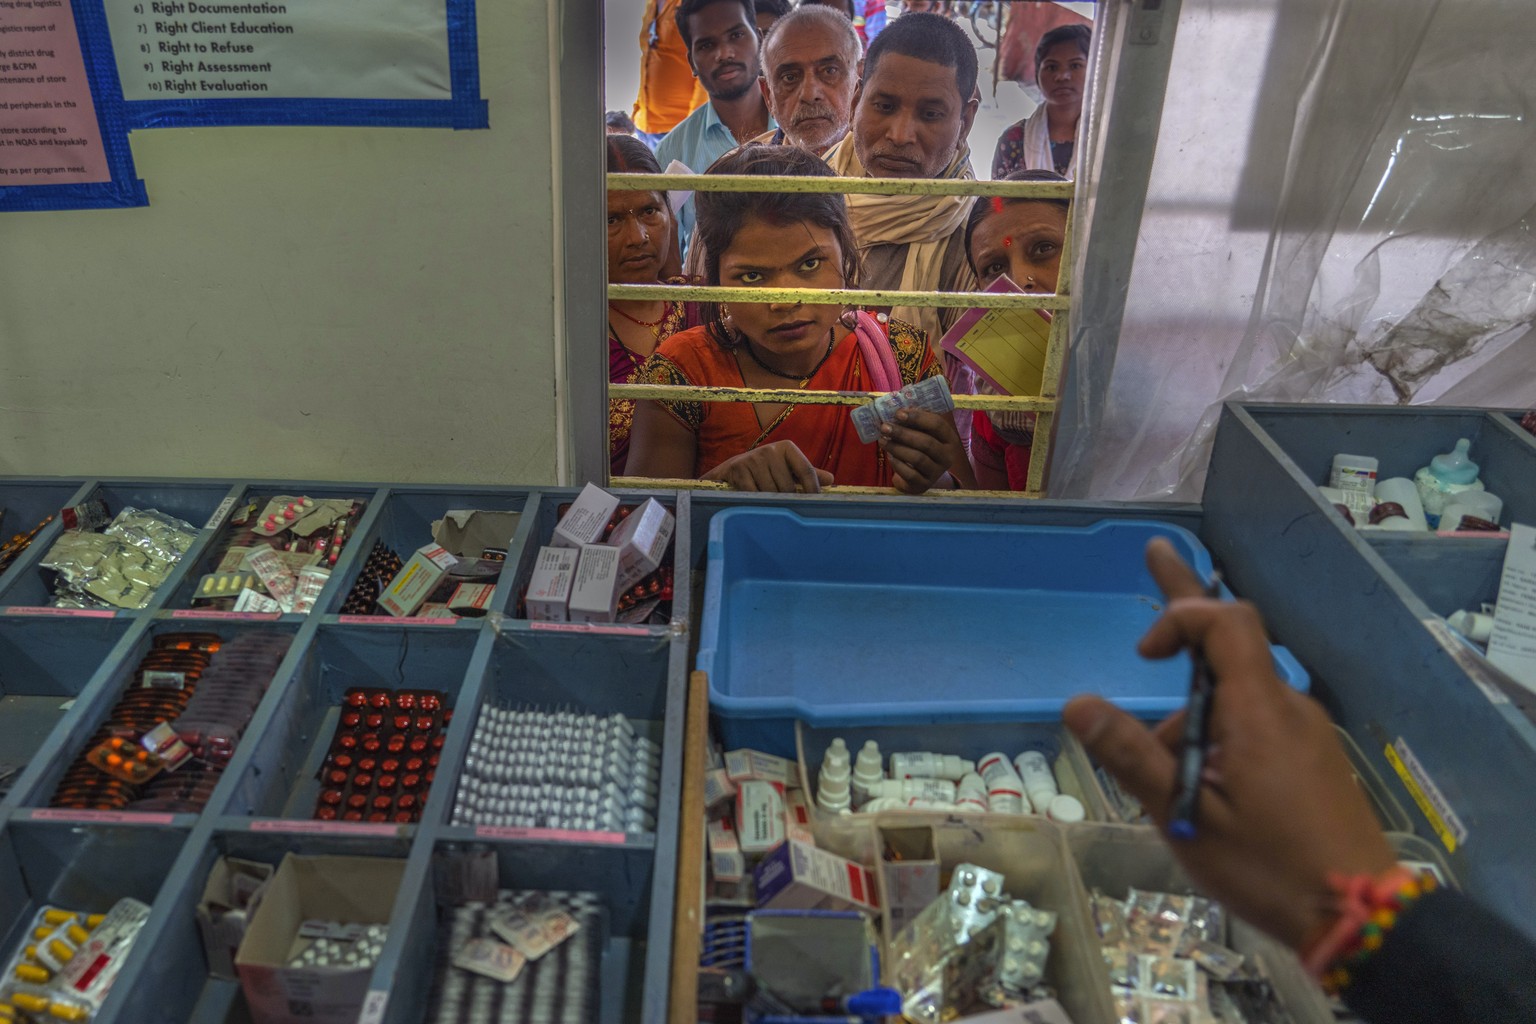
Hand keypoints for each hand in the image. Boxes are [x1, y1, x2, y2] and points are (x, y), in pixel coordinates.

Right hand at [704, 440, 833, 492]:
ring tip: (767, 502)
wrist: (730, 470)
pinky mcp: (738, 470)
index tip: (815, 503)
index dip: (812, 488)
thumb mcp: (786, 469)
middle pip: (788, 487)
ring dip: (770, 502)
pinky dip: (756, 502)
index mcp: (786, 447)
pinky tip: (755, 502)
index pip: (806, 469)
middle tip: (782, 505)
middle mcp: (770, 450)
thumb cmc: (764, 471)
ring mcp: (753, 459)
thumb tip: (831, 480)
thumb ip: (806, 474)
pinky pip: (754, 495)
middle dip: (786, 500)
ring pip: (771, 493)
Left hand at [880, 408, 969, 492]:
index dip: (918, 417)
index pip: (938, 425)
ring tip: (882, 440)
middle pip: (926, 442)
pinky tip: (889, 456)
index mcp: (949, 439)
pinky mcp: (924, 484)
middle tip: (884, 427)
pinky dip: (898, 464)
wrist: (919, 477)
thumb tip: (899, 407)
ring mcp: (936, 472)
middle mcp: (947, 456)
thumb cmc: (919, 448)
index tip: (898, 413)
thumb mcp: (921, 433)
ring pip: (918, 458)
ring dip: (897, 447)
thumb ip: (914, 421)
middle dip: (903, 433)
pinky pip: (910, 474)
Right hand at [1063, 538, 1395, 952]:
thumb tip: (1076, 703)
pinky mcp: (1314, 760)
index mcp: (1257, 710)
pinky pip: (1258, 727)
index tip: (1143, 654)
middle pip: (1231, 644)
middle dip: (1184, 614)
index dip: (1181, 615)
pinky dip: (1222, 737)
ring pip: (1238, 700)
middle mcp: (1286, 707)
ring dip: (1195, 721)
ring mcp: (1305, 733)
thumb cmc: (1268, 864)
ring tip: (1171, 799)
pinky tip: (1206, 796)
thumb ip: (1132, 756)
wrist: (1362, 917)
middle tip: (1156, 551)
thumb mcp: (1186, 816)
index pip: (1224, 623)